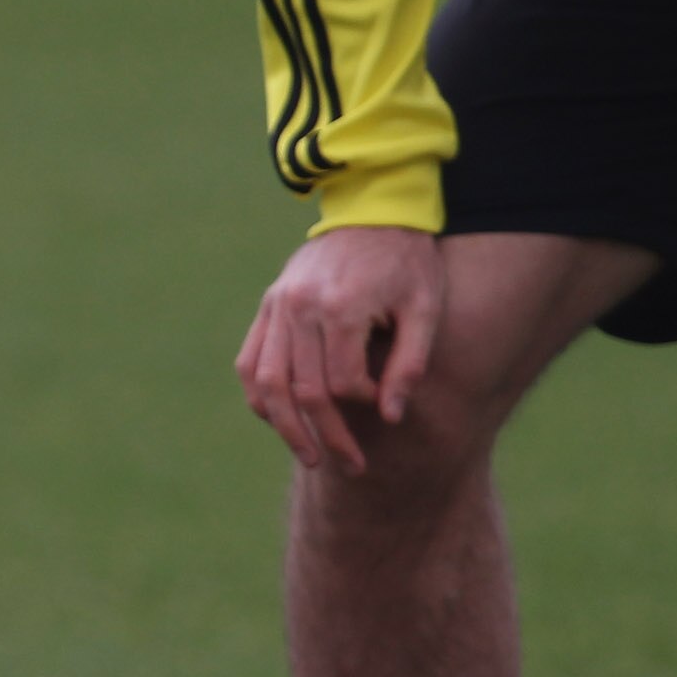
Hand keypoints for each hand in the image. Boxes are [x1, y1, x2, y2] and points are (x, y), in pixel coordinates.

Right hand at [237, 226, 445, 473]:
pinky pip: (251, 363)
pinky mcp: (268, 306)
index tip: (384, 418)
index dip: (362, 410)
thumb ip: (409, 364)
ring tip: (309, 455)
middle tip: (350, 466)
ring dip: (285, 427)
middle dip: (325, 436)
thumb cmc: (408, 262)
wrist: (373, 210)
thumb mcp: (426, 309)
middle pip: (302, 391)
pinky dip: (261, 397)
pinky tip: (280, 420)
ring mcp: (277, 306)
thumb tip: (390, 416)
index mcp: (341, 308)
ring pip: (267, 383)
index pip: (341, 384)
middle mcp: (299, 308)